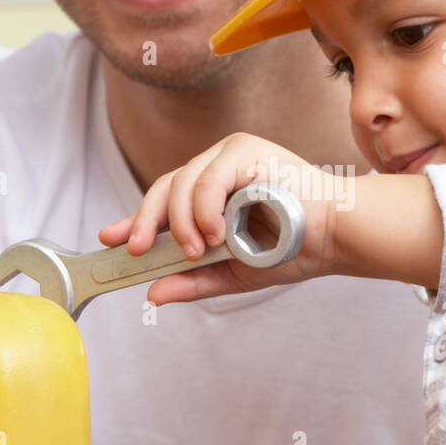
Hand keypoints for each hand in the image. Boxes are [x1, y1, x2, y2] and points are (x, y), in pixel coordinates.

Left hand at [97, 133, 343, 304]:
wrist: (336, 238)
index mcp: (216, 190)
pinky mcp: (245, 150)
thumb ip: (194, 281)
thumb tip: (152, 294)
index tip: (108, 239)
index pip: (165, 199)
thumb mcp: (234, 273)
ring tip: (197, 250)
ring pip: (181, 183)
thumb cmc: (295, 249)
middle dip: (145, 222)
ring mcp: (231, 154)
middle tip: (136, 252)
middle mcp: (219, 166)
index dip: (135, 219)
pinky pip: (207, 179)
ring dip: (180, 223)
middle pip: (165, 187)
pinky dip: (203, 209)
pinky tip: (214, 234)